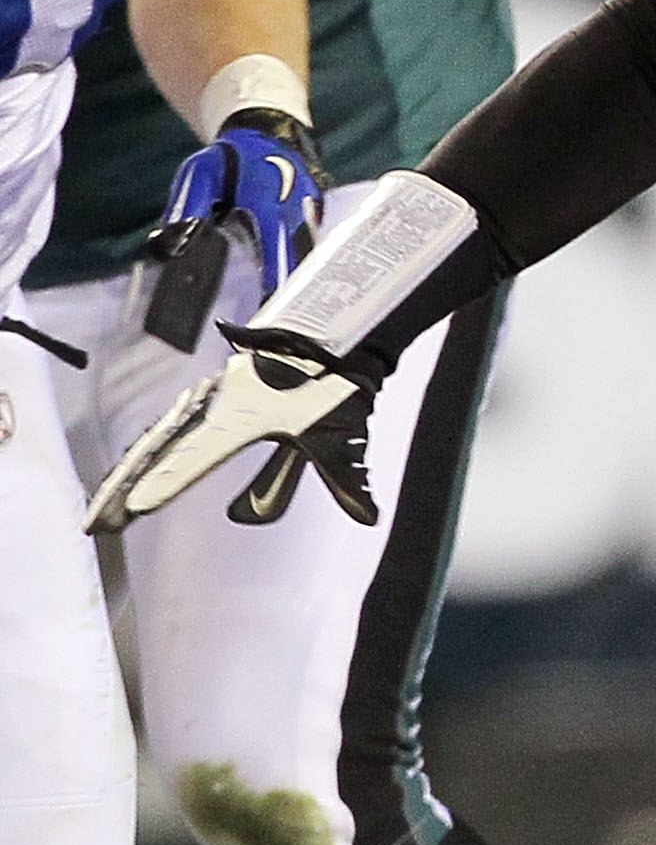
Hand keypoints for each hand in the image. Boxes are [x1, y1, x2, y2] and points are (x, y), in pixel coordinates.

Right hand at [83, 332, 377, 538]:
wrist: (331, 323)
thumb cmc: (332, 375)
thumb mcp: (341, 430)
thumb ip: (348, 476)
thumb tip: (367, 515)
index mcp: (240, 413)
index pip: (192, 456)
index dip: (163, 484)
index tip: (132, 508)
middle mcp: (216, 404)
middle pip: (160, 449)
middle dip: (126, 486)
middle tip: (100, 522)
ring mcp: (212, 397)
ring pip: (160, 437)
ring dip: (131, 471)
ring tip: (105, 506)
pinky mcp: (215, 394)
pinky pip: (173, 427)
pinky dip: (150, 452)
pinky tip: (135, 472)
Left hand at [144, 111, 326, 351]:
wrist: (269, 129)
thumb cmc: (231, 155)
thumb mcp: (199, 175)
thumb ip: (187, 209)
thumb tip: (169, 245)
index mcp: (270, 204)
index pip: (276, 254)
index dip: (273, 289)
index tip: (266, 321)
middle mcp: (298, 215)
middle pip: (301, 269)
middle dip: (291, 304)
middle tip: (276, 339)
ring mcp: (313, 221)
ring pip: (311, 267)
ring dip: (300, 295)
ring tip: (287, 331)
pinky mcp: (316, 226)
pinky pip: (312, 258)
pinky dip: (303, 279)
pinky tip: (292, 304)